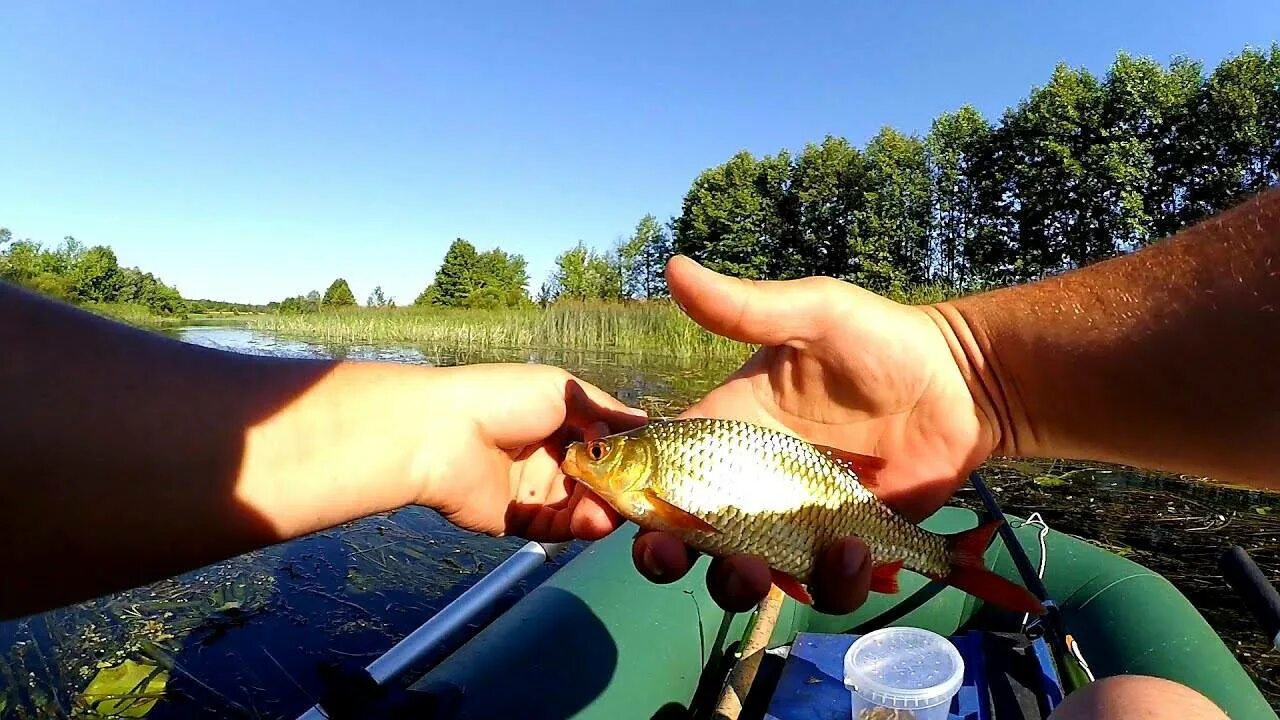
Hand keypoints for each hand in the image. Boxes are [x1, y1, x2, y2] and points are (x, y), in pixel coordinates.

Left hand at [418, 363, 646, 541]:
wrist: (443, 433)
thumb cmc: (502, 398)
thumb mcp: (564, 390)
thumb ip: (606, 410)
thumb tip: (647, 421)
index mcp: (560, 422)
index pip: (607, 444)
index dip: (631, 455)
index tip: (655, 464)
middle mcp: (550, 457)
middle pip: (600, 481)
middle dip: (620, 488)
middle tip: (638, 493)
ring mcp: (535, 490)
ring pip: (584, 508)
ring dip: (602, 510)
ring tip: (611, 510)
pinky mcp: (520, 520)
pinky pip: (559, 528)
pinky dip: (579, 526)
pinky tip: (592, 520)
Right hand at [633, 256, 995, 613]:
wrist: (965, 384)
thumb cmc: (882, 339)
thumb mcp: (814, 314)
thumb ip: (746, 307)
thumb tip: (673, 266)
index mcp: (727, 430)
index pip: (659, 474)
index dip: (633, 507)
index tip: (634, 526)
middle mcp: (751, 484)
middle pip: (690, 541)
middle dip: (680, 562)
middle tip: (702, 559)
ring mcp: (797, 521)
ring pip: (754, 577)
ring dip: (760, 584)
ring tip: (813, 557)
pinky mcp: (846, 545)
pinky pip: (825, 585)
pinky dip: (838, 582)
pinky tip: (866, 552)